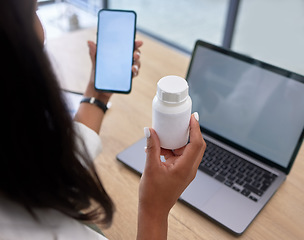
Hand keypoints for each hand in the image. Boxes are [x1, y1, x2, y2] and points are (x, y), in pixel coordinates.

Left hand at [84, 40, 142, 102]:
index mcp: (118, 52)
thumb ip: (93, 51)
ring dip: (137, 64)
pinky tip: (133, 72)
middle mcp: (125, 59)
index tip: (139, 42)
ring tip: (133, 67)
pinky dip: (135, 72)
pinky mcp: (127, 77)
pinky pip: (134, 74)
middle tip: (135, 55)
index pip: (128, 45)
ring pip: (136, 64)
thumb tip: (89, 42)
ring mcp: (127, 68)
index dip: (135, 43)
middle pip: (135, 54)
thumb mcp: (95, 60)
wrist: (97, 87)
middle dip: (137, 53)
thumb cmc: (97, 71)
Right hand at [137, 113, 205, 239]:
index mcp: (185, 168)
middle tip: (183, 120)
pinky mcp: (180, 172)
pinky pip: (180, 156)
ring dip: (178, 141)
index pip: (196, 143)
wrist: (154, 210)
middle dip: (190, 131)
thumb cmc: (153, 194)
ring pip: (187, 150)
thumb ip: (152, 147)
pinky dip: (172, 149)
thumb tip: (149, 131)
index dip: (195, 128)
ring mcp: (186, 171)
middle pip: (196, 145)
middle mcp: (189, 169)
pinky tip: (160, 148)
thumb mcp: (150, 167)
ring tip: (167, 133)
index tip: (192, 117)